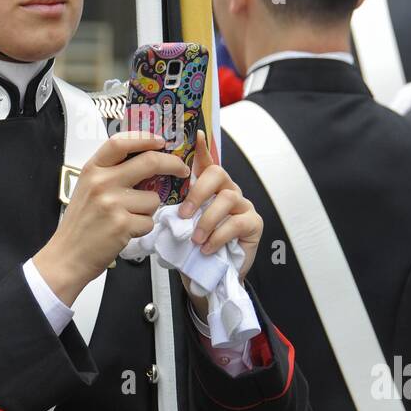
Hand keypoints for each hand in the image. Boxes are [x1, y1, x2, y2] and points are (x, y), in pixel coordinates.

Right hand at [33, 132, 187, 305]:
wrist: (66, 256)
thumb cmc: (80, 224)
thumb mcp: (88, 189)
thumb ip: (112, 173)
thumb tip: (148, 161)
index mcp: (92, 170)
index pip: (120, 142)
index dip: (145, 138)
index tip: (162, 141)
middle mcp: (102, 183)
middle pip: (149, 162)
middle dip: (172, 164)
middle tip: (182, 170)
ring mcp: (112, 204)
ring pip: (153, 198)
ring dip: (149, 210)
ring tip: (129, 218)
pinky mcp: (122, 225)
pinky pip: (148, 221)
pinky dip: (142, 228)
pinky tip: (125, 232)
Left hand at [178, 130, 261, 280]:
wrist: (207, 276)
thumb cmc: (193, 247)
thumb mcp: (179, 225)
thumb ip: (175, 208)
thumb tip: (157, 198)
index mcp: (208, 188)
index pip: (205, 162)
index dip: (201, 148)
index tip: (195, 134)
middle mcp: (227, 190)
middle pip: (217, 174)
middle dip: (198, 192)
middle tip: (184, 214)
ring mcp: (242, 205)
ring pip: (227, 198)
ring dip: (207, 219)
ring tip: (196, 239)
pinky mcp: (253, 223)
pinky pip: (237, 222)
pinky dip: (219, 236)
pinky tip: (208, 248)